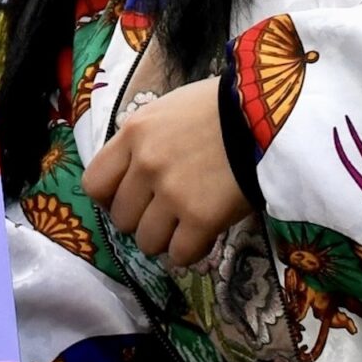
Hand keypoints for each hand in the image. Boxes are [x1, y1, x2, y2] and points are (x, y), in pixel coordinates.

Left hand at [83, 77, 249, 267]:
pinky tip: (204, 235)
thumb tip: (132, 171)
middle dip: (140, 220)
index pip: (94, 184)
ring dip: (164, 239)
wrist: (267, 117)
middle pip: (121, 219)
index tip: (129, 198)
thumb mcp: (168, 110)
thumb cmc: (220, 107)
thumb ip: (144, 140)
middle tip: (164, 213)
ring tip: (184, 226)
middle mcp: (145, 165)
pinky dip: (190, 251)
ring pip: (147, 242)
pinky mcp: (201, 219)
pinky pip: (180, 255)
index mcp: (133, 134)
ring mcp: (172, 194)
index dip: (109, 198)